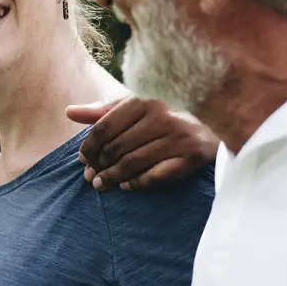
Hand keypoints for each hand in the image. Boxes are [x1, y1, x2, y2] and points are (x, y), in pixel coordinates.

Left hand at [67, 97, 218, 191]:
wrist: (217, 118)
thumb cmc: (168, 110)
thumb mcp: (136, 105)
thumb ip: (103, 110)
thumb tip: (69, 112)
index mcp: (143, 99)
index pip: (104, 127)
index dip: (89, 146)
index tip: (82, 159)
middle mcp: (162, 116)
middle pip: (117, 147)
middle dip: (99, 165)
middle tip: (90, 177)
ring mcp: (178, 136)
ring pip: (134, 162)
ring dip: (113, 177)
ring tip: (102, 185)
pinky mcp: (192, 155)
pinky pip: (157, 175)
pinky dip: (138, 183)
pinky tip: (127, 186)